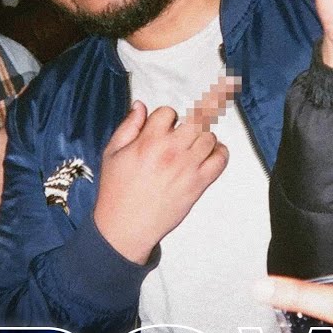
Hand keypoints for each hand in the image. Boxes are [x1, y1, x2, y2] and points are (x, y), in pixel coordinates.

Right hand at [93, 77, 235, 263]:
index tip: (163, 129)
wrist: (125, 227)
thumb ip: (128, 126)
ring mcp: (187, 167)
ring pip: (209, 137)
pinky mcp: (199, 184)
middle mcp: (171, 150)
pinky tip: (210, 154)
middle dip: (188, 124)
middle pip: (194, 121)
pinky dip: (220, 153)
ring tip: (193, 145)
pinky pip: (220, 160)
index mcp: (148, 141)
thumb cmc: (116, 191)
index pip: (168, 112)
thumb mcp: (112, 153)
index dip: (166, 118)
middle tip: (182, 135)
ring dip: (203, 137)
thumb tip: (140, 105)